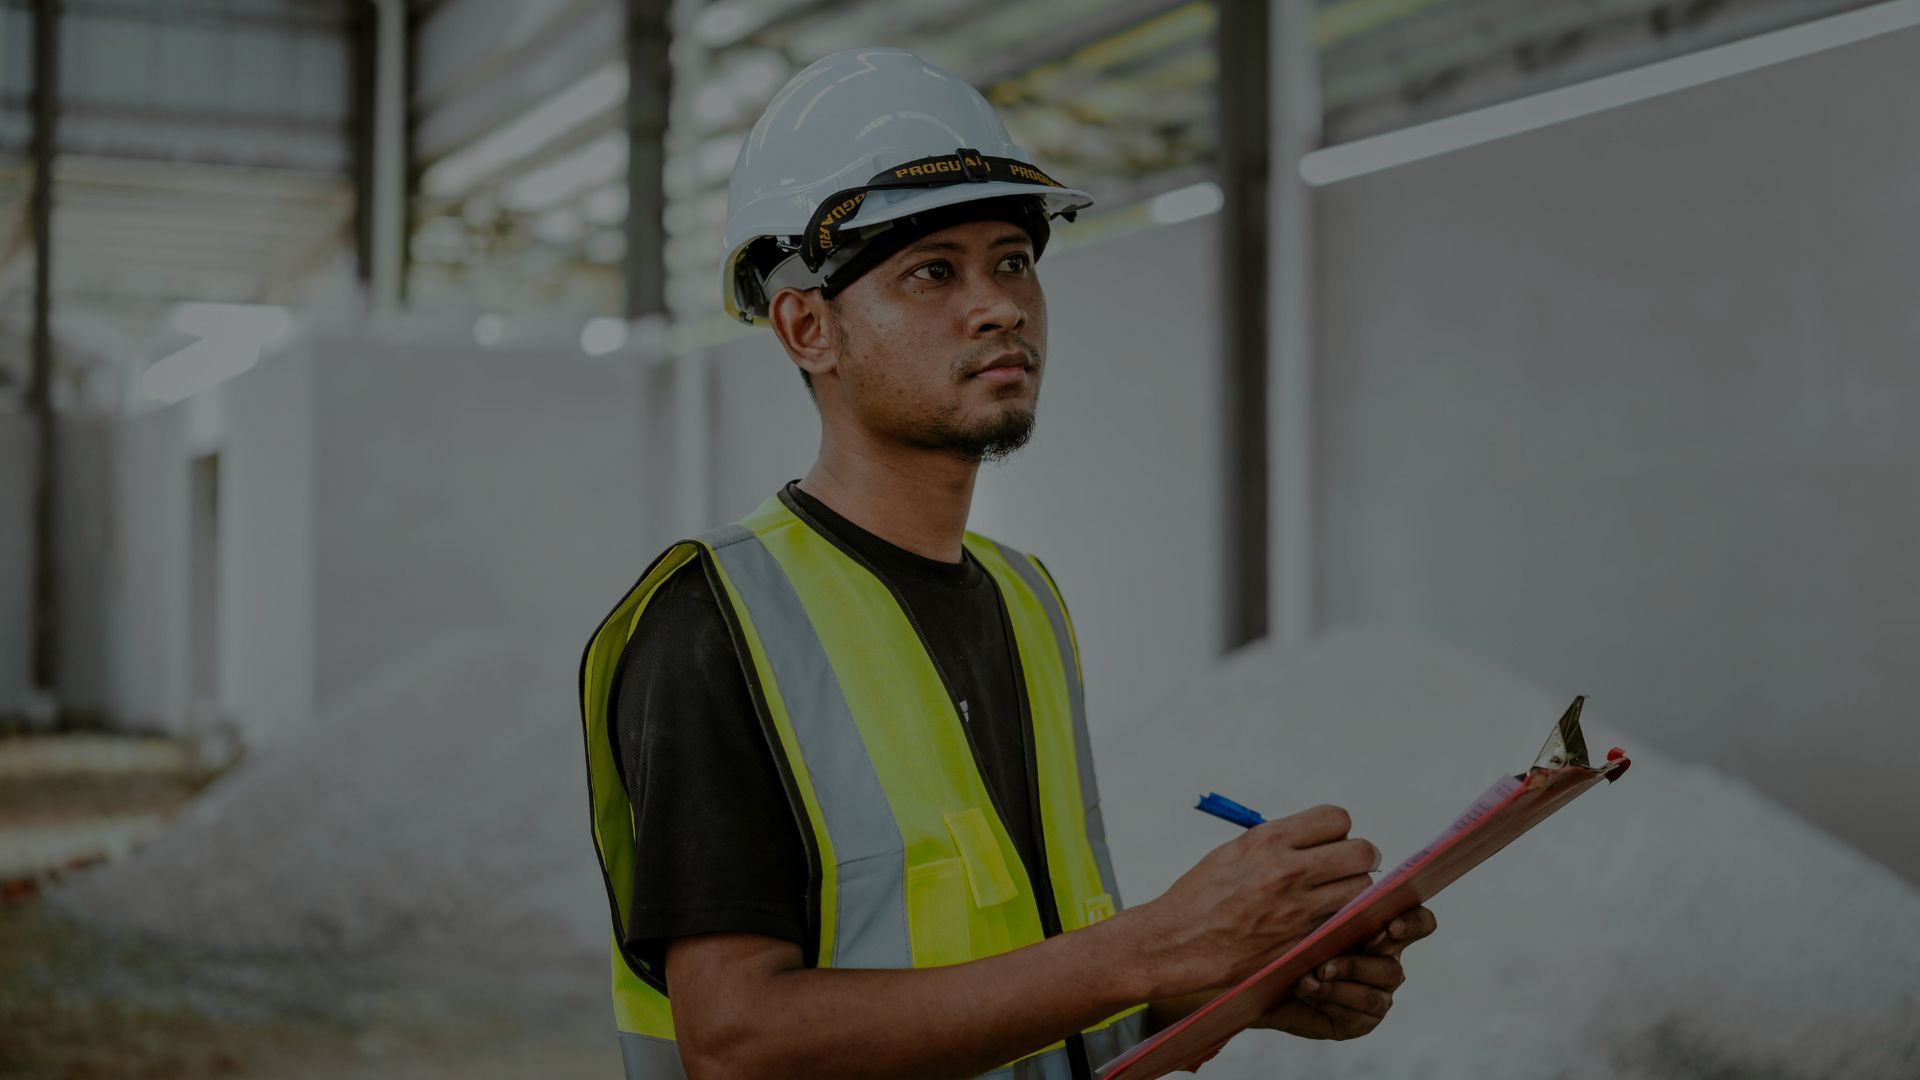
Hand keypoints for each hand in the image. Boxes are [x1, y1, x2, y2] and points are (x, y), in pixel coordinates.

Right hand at [1125, 805, 1379, 999]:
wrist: (1179, 941)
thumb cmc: (1201, 896)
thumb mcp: (1235, 851)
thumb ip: (1277, 843)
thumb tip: (1314, 839)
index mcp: (1269, 840)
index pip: (1337, 819)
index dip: (1338, 831)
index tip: (1331, 842)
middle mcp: (1288, 870)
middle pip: (1361, 853)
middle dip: (1359, 858)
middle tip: (1347, 868)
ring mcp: (1298, 909)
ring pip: (1361, 889)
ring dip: (1354, 891)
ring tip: (1336, 896)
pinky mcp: (1301, 941)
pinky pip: (1344, 923)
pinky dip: (1341, 921)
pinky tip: (1325, 921)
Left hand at [1253, 906, 1437, 1039]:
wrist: (1265, 977)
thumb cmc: (1291, 938)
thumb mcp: (1310, 919)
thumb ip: (1331, 910)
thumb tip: (1334, 900)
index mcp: (1382, 931)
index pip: (1419, 923)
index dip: (1414, 923)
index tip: (1391, 926)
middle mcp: (1386, 964)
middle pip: (1394, 969)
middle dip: (1356, 967)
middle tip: (1324, 965)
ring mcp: (1377, 996)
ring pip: (1374, 995)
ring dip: (1338, 986)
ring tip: (1307, 979)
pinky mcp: (1361, 1021)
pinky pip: (1356, 1015)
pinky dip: (1328, 1001)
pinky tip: (1305, 990)